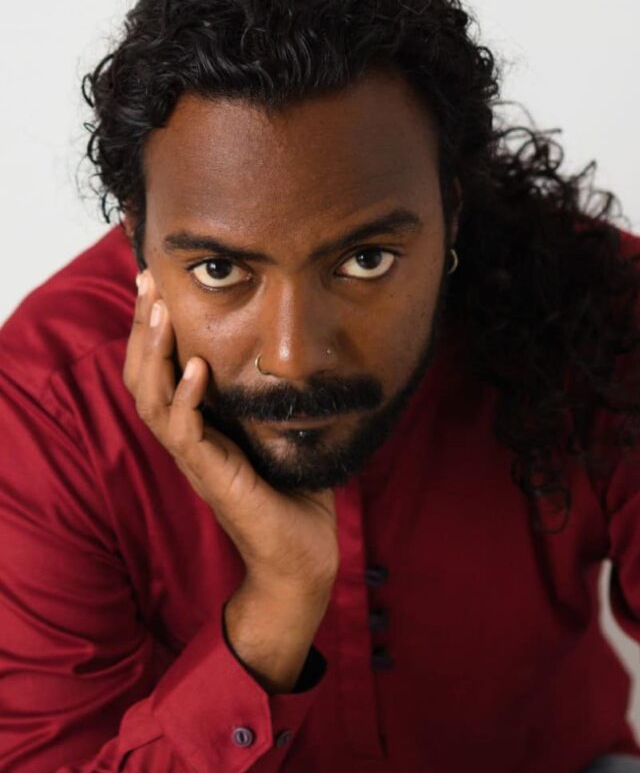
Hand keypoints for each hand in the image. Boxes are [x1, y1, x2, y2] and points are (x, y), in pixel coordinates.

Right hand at [123, 270, 339, 602]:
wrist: (302, 555)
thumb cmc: (293, 491)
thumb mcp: (278, 426)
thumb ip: (270, 390)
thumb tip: (295, 341)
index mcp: (198, 423)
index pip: (160, 367)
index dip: (152, 326)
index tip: (155, 280)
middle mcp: (186, 438)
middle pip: (143, 375)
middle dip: (141, 326)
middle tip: (145, 280)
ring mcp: (194, 458)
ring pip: (152, 399)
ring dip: (153, 353)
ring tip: (157, 312)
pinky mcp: (212, 477)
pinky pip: (186, 434)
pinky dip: (187, 399)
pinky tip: (195, 367)